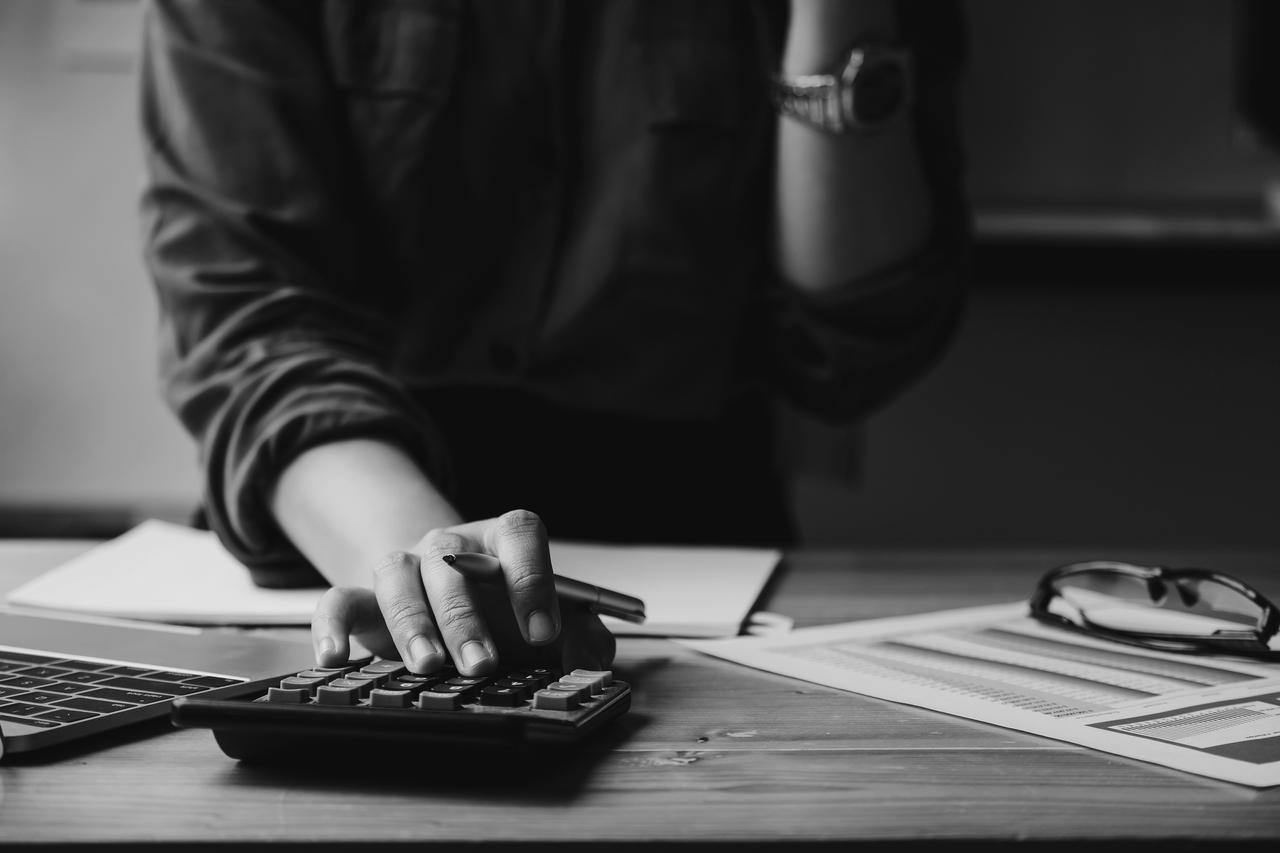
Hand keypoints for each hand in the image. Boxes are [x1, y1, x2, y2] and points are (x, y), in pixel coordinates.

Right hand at [309, 510, 615, 674]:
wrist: (449, 594)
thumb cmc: (506, 608)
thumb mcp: (549, 618)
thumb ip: (582, 634)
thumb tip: (595, 657)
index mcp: (502, 539)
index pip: (520, 535)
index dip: (533, 579)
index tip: (545, 631)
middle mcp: (451, 546)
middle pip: (455, 565)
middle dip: (468, 617)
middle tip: (483, 663)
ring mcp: (405, 565)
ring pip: (398, 576)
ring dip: (414, 623)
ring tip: (428, 666)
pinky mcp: (365, 597)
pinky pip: (339, 599)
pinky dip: (333, 626)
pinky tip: (335, 657)